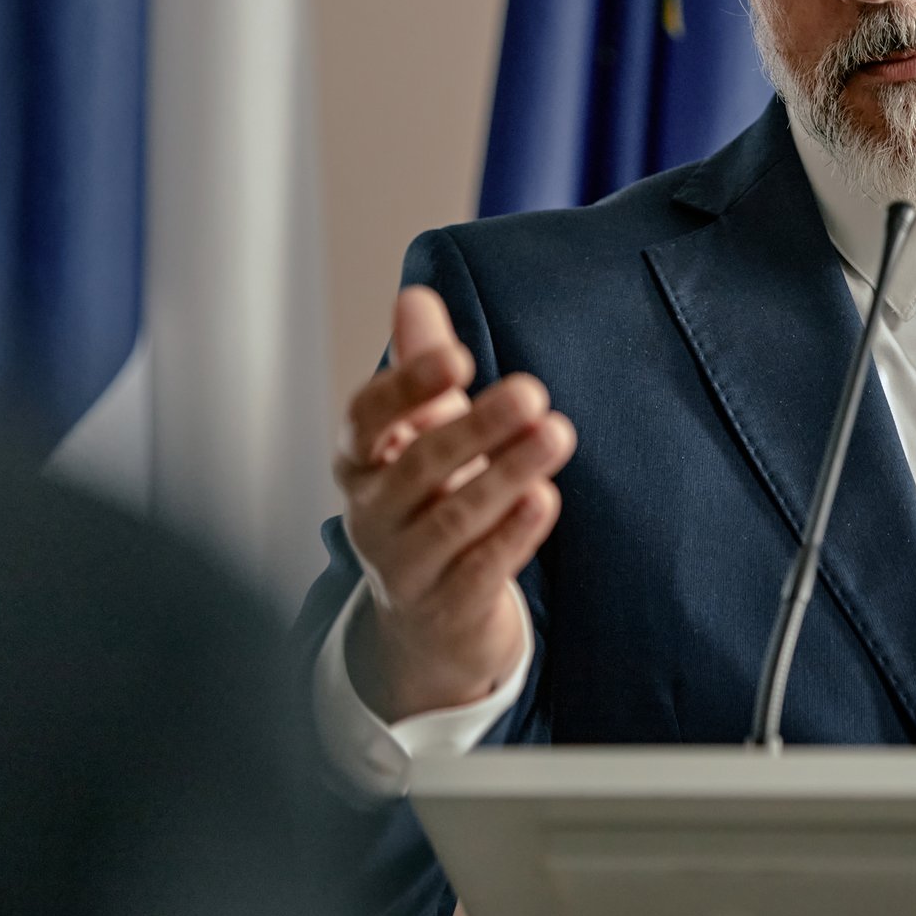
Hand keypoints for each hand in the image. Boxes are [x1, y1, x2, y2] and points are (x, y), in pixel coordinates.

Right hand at [333, 286, 575, 721]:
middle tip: (532, 391)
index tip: (459, 357)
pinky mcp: (447, 608)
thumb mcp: (421, 433)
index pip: (367, 418)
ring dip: (507, 473)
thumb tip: (415, 295)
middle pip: (419, 466)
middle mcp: (371, 515)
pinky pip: (479, 571)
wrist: (431, 620)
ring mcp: (406, 567)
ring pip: (454, 518)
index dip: (408, 386)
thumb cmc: (428, 503)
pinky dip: (512, 535)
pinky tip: (544, 499)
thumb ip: (420, 368)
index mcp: (359, 462)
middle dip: (477, 427)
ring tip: (556, 435)